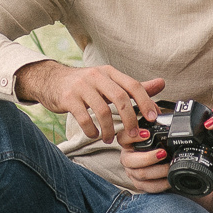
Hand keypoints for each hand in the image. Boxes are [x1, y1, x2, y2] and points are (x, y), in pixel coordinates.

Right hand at [16, 61, 165, 143]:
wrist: (50, 79)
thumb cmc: (83, 84)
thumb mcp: (108, 81)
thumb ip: (133, 86)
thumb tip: (162, 83)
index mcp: (109, 72)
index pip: (133, 85)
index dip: (145, 102)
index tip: (153, 118)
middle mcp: (96, 76)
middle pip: (120, 98)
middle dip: (130, 120)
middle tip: (133, 135)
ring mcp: (81, 86)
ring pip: (102, 111)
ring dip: (109, 130)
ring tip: (109, 139)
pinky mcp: (68, 98)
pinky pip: (84, 118)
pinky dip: (92, 130)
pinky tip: (94, 134)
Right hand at [120, 129, 174, 193]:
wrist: (157, 163)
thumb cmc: (154, 146)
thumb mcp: (151, 134)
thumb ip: (154, 127)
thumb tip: (164, 121)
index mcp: (127, 144)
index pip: (123, 138)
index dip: (134, 137)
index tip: (147, 134)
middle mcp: (127, 158)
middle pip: (131, 160)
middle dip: (148, 158)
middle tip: (163, 153)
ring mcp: (132, 172)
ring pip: (140, 174)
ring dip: (158, 171)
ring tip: (170, 166)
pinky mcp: (139, 184)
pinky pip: (148, 187)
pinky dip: (160, 184)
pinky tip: (169, 179)